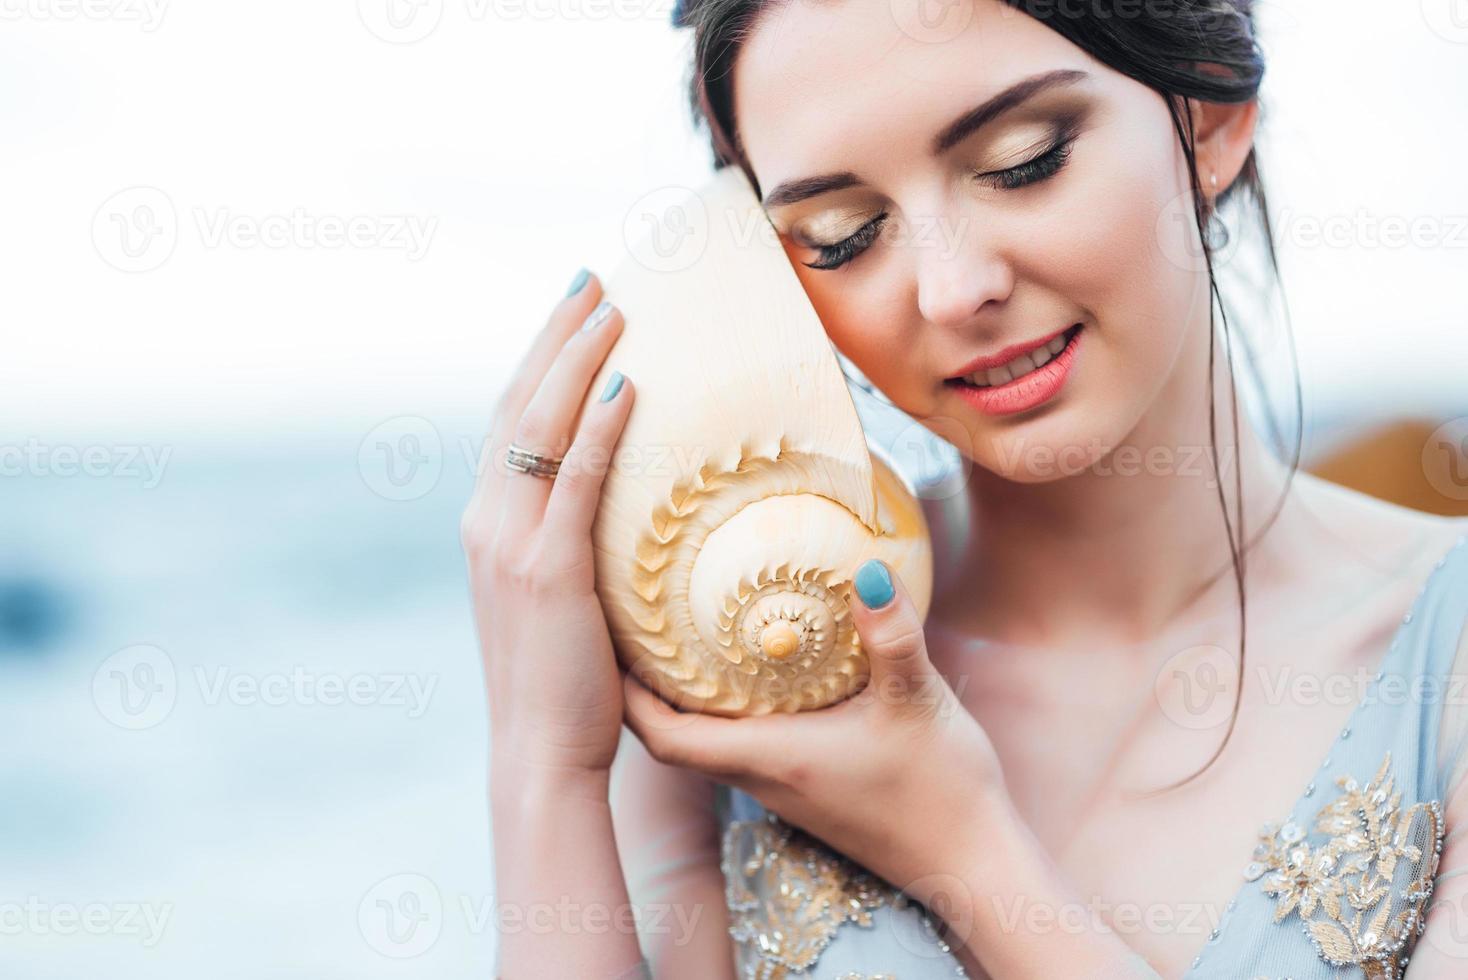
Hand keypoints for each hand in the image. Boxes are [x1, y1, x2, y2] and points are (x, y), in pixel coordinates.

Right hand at [461, 268, 634, 781]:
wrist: (539, 750)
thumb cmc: (562, 681)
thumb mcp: (558, 598)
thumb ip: (568, 542)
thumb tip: (618, 504)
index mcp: (486, 523)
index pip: (511, 420)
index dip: (540, 360)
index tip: (574, 312)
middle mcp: (485, 520)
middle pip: (518, 403)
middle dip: (554, 336)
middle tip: (591, 281)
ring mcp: (509, 542)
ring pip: (539, 426)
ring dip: (576, 358)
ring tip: (612, 307)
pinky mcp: (546, 570)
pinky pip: (575, 480)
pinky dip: (598, 426)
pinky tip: (628, 385)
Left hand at [622, 558, 1008, 900]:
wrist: (973, 863)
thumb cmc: (942, 792)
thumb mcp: (917, 702)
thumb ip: (891, 634)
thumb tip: (868, 569)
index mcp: (771, 758)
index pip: (665, 737)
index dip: (627, 695)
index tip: (608, 644)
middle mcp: (765, 777)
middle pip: (675, 737)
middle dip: (644, 688)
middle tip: (635, 626)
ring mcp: (787, 787)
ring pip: (711, 742)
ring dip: (687, 698)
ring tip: (681, 637)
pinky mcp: (812, 788)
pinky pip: (750, 745)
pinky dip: (733, 709)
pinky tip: (759, 671)